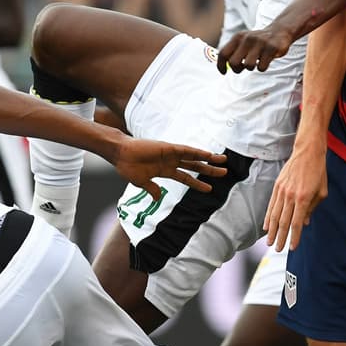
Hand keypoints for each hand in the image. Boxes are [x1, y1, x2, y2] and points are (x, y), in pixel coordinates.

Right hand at [113, 139, 227, 199]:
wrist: (120, 154)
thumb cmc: (127, 167)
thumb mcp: (142, 183)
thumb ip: (152, 190)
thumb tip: (158, 198)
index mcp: (165, 171)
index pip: (186, 178)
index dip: (198, 184)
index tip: (209, 189)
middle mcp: (171, 162)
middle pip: (195, 167)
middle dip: (209, 170)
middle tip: (224, 173)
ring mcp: (171, 154)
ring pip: (194, 157)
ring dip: (209, 159)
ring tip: (223, 160)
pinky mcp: (169, 147)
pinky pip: (186, 150)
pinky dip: (198, 152)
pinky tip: (208, 154)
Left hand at [217, 26, 292, 73]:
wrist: (279, 31)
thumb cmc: (257, 42)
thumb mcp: (243, 41)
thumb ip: (233, 51)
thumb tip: (224, 67)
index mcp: (238, 37)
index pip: (223, 53)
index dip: (220, 65)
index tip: (224, 72)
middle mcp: (247, 39)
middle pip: (233, 63)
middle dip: (237, 69)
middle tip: (242, 68)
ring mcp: (260, 43)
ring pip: (248, 66)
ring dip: (251, 68)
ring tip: (256, 61)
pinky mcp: (271, 48)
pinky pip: (261, 67)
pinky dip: (262, 67)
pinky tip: (265, 60)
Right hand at [264, 143, 327, 251]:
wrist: (307, 152)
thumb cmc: (318, 172)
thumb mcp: (321, 191)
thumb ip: (312, 208)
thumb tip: (304, 223)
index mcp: (304, 198)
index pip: (297, 223)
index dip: (294, 237)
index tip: (292, 247)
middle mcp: (291, 196)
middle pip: (284, 222)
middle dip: (281, 238)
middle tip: (278, 249)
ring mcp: (282, 191)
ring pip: (275, 215)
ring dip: (272, 231)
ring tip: (270, 242)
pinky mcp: (277, 186)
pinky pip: (271, 205)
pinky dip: (268, 217)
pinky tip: (266, 226)